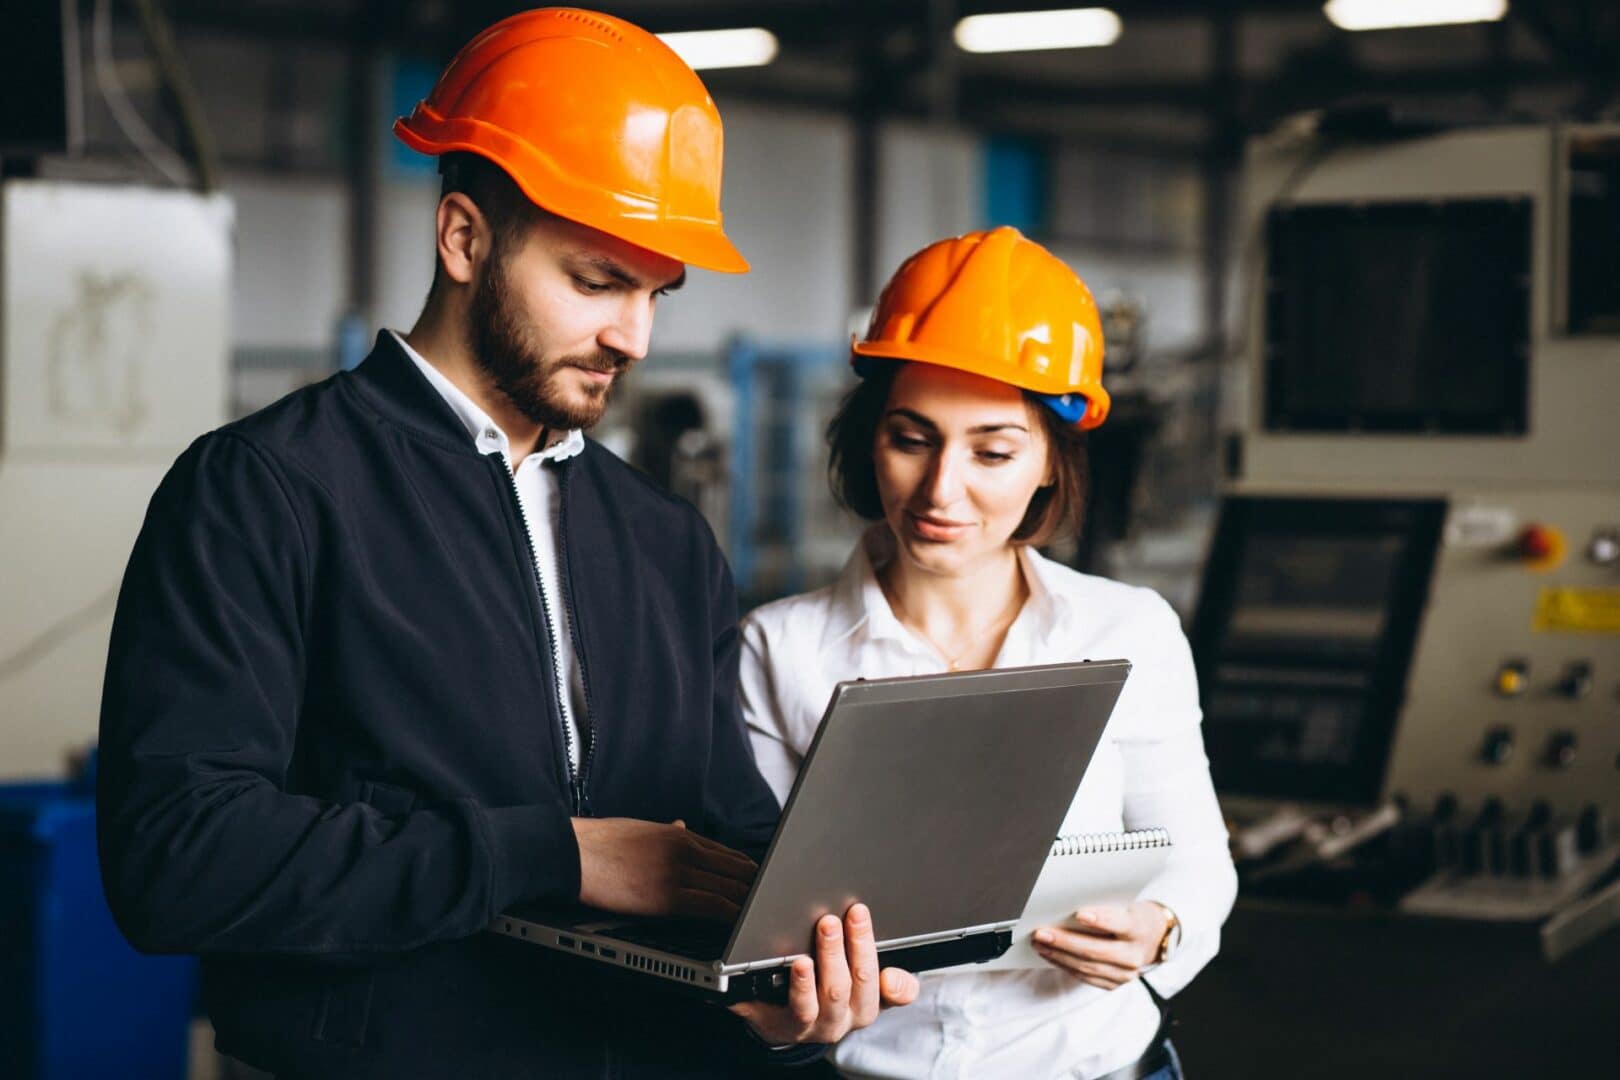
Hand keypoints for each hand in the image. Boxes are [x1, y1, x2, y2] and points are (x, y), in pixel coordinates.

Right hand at [572, 817, 755, 921]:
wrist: (574, 851)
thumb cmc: (601, 842)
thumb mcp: (642, 829)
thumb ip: (668, 831)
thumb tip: (682, 825)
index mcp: (680, 835)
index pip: (727, 853)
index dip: (748, 870)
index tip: (760, 882)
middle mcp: (685, 849)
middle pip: (735, 869)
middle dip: (755, 887)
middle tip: (770, 901)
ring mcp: (678, 872)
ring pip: (728, 887)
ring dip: (748, 902)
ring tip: (762, 915)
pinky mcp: (667, 895)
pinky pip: (710, 904)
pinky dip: (730, 913)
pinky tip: (741, 921)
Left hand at [730, 903, 919, 1044]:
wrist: (779, 1022)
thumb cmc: (821, 994)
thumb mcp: (854, 982)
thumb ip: (875, 968)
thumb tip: (885, 963)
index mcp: (870, 1004)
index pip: (895, 990)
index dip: (897, 971)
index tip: (892, 946)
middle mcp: (851, 1017)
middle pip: (862, 979)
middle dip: (860, 942)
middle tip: (854, 914)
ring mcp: (824, 1024)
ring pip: (835, 991)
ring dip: (833, 955)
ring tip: (827, 927)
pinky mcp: (796, 1026)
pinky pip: (803, 1007)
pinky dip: (804, 983)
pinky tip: (800, 963)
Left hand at [1031, 900, 1170, 990]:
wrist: (1151, 938)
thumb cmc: (1130, 915)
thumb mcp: (1124, 904)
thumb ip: (1103, 907)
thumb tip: (1067, 906)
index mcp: (1138, 929)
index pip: (1120, 924)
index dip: (1101, 919)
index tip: (1080, 914)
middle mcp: (1134, 955)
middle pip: (1097, 950)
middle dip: (1065, 942)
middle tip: (1042, 933)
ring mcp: (1125, 973)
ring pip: (1088, 967)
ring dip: (1059, 956)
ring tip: (1040, 944)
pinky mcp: (1114, 984)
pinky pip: (1086, 977)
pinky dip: (1065, 966)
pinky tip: (1051, 956)